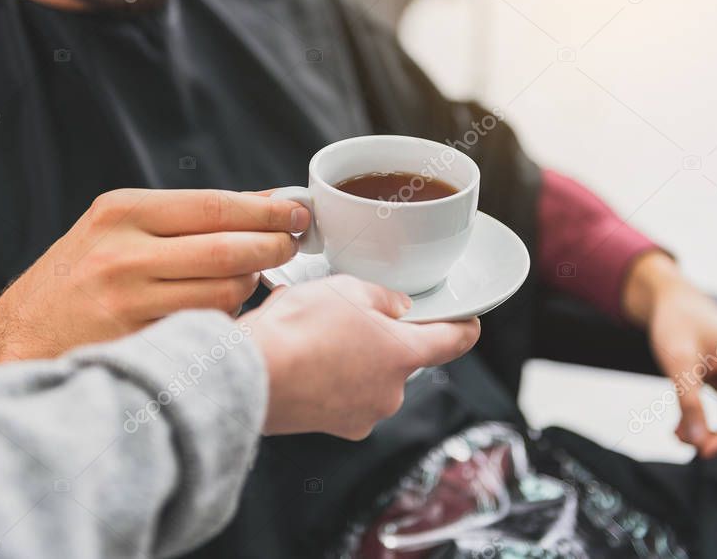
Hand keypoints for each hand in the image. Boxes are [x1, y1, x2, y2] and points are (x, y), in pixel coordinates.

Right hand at [0, 189, 308, 364]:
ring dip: (251, 284)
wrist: (23, 335)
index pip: (216, 206)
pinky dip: (226, 317)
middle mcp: (123, 255)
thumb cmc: (80, 275)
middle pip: (229, 249)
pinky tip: (222, 308)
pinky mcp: (138, 344)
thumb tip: (266, 200)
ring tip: (248, 276)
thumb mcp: (119, 227)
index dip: (267, 210)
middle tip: (292, 244)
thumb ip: (187, 215)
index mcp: (122, 212)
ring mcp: (128, 304)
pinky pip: (207, 327)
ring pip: (225, 292)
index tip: (297, 211)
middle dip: (274, 246)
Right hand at [244, 275, 480, 439]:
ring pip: (369, 376)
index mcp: (404, 355)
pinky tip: (302, 358)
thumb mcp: (346, 289)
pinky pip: (342, 395)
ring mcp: (362, 415)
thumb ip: (382, 298)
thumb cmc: (298, 330)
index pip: (454, 341)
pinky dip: (329, 378)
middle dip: (380, 336)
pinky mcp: (333, 426)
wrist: (249, 376)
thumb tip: (395, 308)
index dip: (464, 326)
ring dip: (351, 356)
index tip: (467, 320)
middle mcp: (391, 393)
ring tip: (313, 334)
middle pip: (401, 358)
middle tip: (347, 314)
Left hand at [624, 252, 716, 457]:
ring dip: (714, 437)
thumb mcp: (678, 360)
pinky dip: (709, 427)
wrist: (671, 302)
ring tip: (678, 435)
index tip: (703, 452)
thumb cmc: (677, 322)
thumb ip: (688, 400)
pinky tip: (683, 429)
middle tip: (686, 443)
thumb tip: (696, 441)